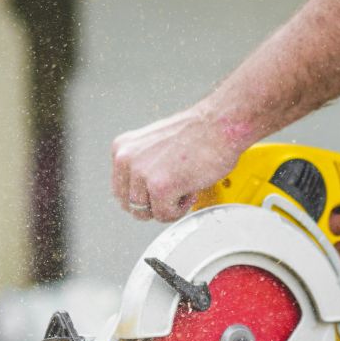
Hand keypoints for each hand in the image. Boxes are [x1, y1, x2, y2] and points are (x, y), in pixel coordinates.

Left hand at [111, 109, 243, 221]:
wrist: (219, 125)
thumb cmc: (197, 132)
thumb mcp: (154, 144)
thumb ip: (142, 165)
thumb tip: (142, 189)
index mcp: (122, 148)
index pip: (120, 189)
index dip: (143, 195)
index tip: (159, 191)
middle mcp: (126, 159)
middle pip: (130, 204)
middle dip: (152, 204)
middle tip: (173, 193)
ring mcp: (141, 174)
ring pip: (146, 213)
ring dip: (167, 207)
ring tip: (183, 189)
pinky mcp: (160, 187)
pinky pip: (164, 215)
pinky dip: (179, 210)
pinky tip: (189, 190)